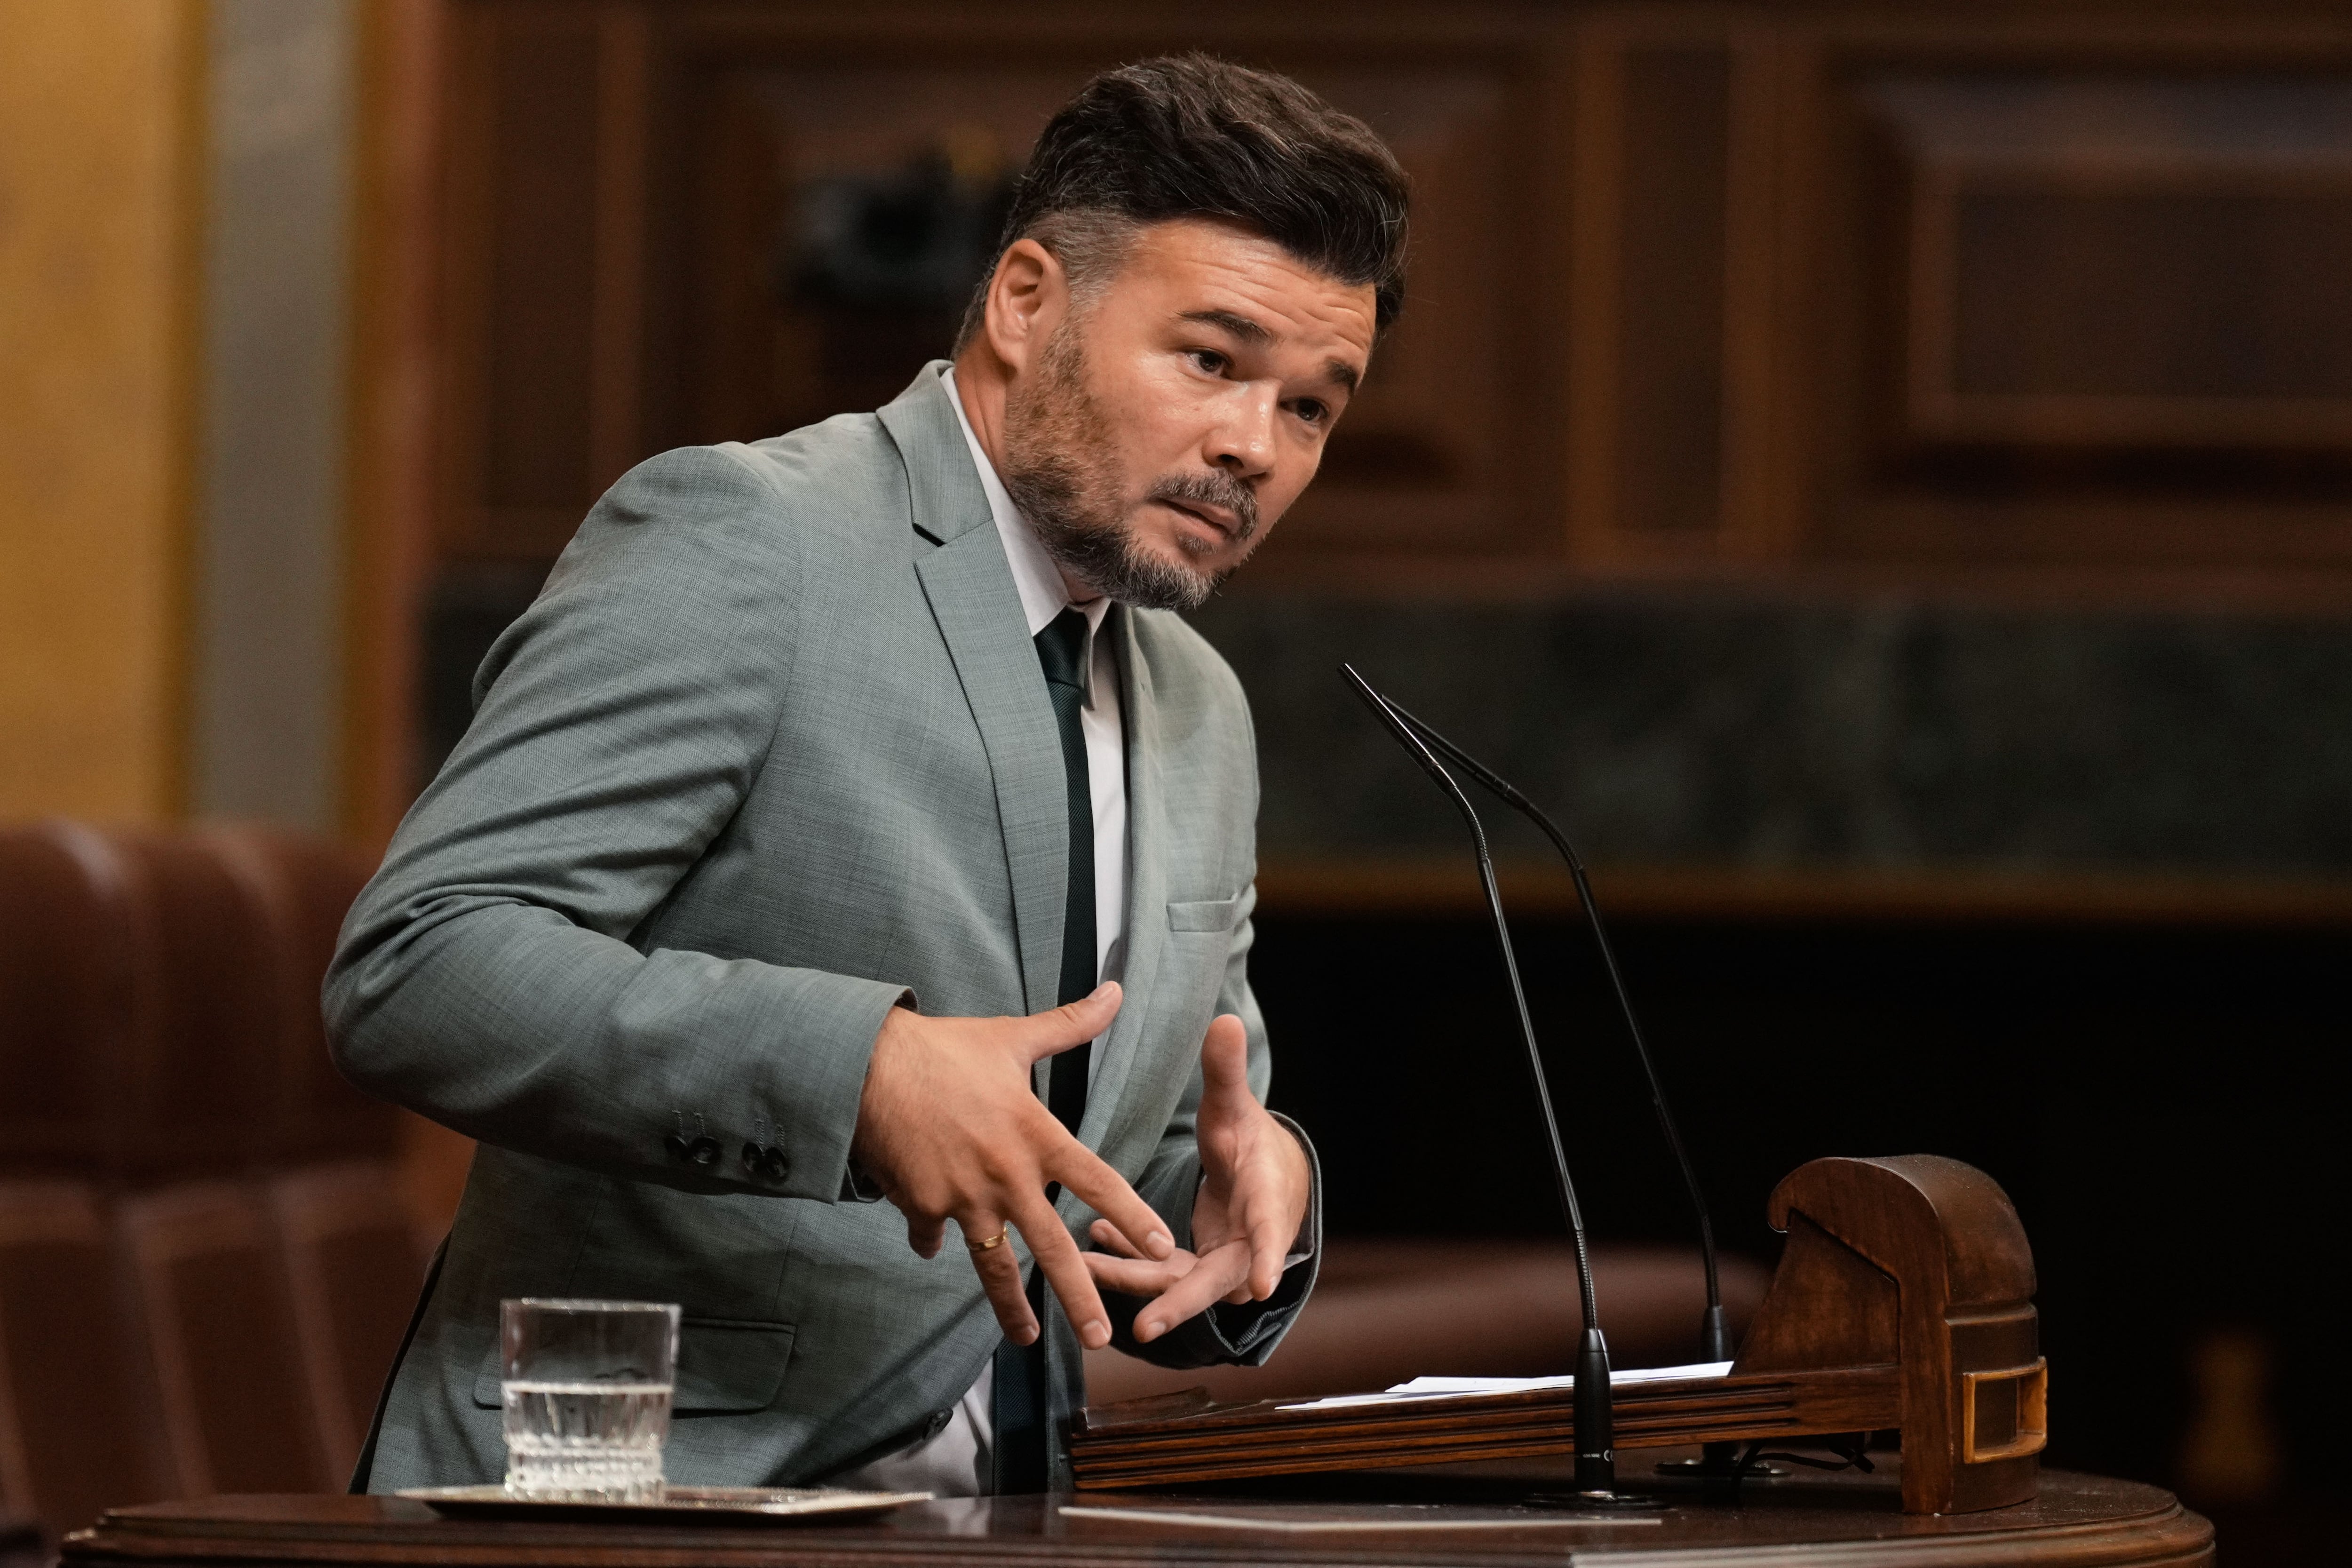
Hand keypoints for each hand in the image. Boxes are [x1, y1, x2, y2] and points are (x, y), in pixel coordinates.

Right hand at [850, 982, 1173, 1348]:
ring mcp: (963, 1197)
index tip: (1163, 1247)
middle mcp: (1006, 1175)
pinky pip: (934, 1236)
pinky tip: (934, 1246)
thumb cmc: (945, 1048)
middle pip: (1052, 1247)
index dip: (1131, 1213)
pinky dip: (934, 1242)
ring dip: (1010, 1306)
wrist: (867, 1064)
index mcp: (1035, 1134)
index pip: (1096, 1180)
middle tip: (1101, 1337)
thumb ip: (1070, 1025)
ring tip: (1028, 1340)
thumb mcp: (1012, 1036)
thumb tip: (1118, 991)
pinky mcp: (923, 1206)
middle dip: (1078, 1297)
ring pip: (994, 1263)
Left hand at [1084, 1013, 1309, 1341]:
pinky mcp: (1195, 1267)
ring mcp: (1220, 1261)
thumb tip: (1224, 1020)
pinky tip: (1095, 1238)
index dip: (1266, 1258)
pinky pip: (1159, 1271)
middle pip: (1216, 1280)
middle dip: (1180, 1302)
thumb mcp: (1236, 1107)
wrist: (1264, 1178)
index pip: (1270, 1233)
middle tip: (1145, 1327)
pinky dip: (1127, 1257)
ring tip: (1086, 1265)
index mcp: (1266, 1203)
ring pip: (1178, 1283)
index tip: (1258, 1282)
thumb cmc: (1250, 1141)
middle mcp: (1246, 1243)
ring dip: (1133, 1278)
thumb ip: (1226, 1071)